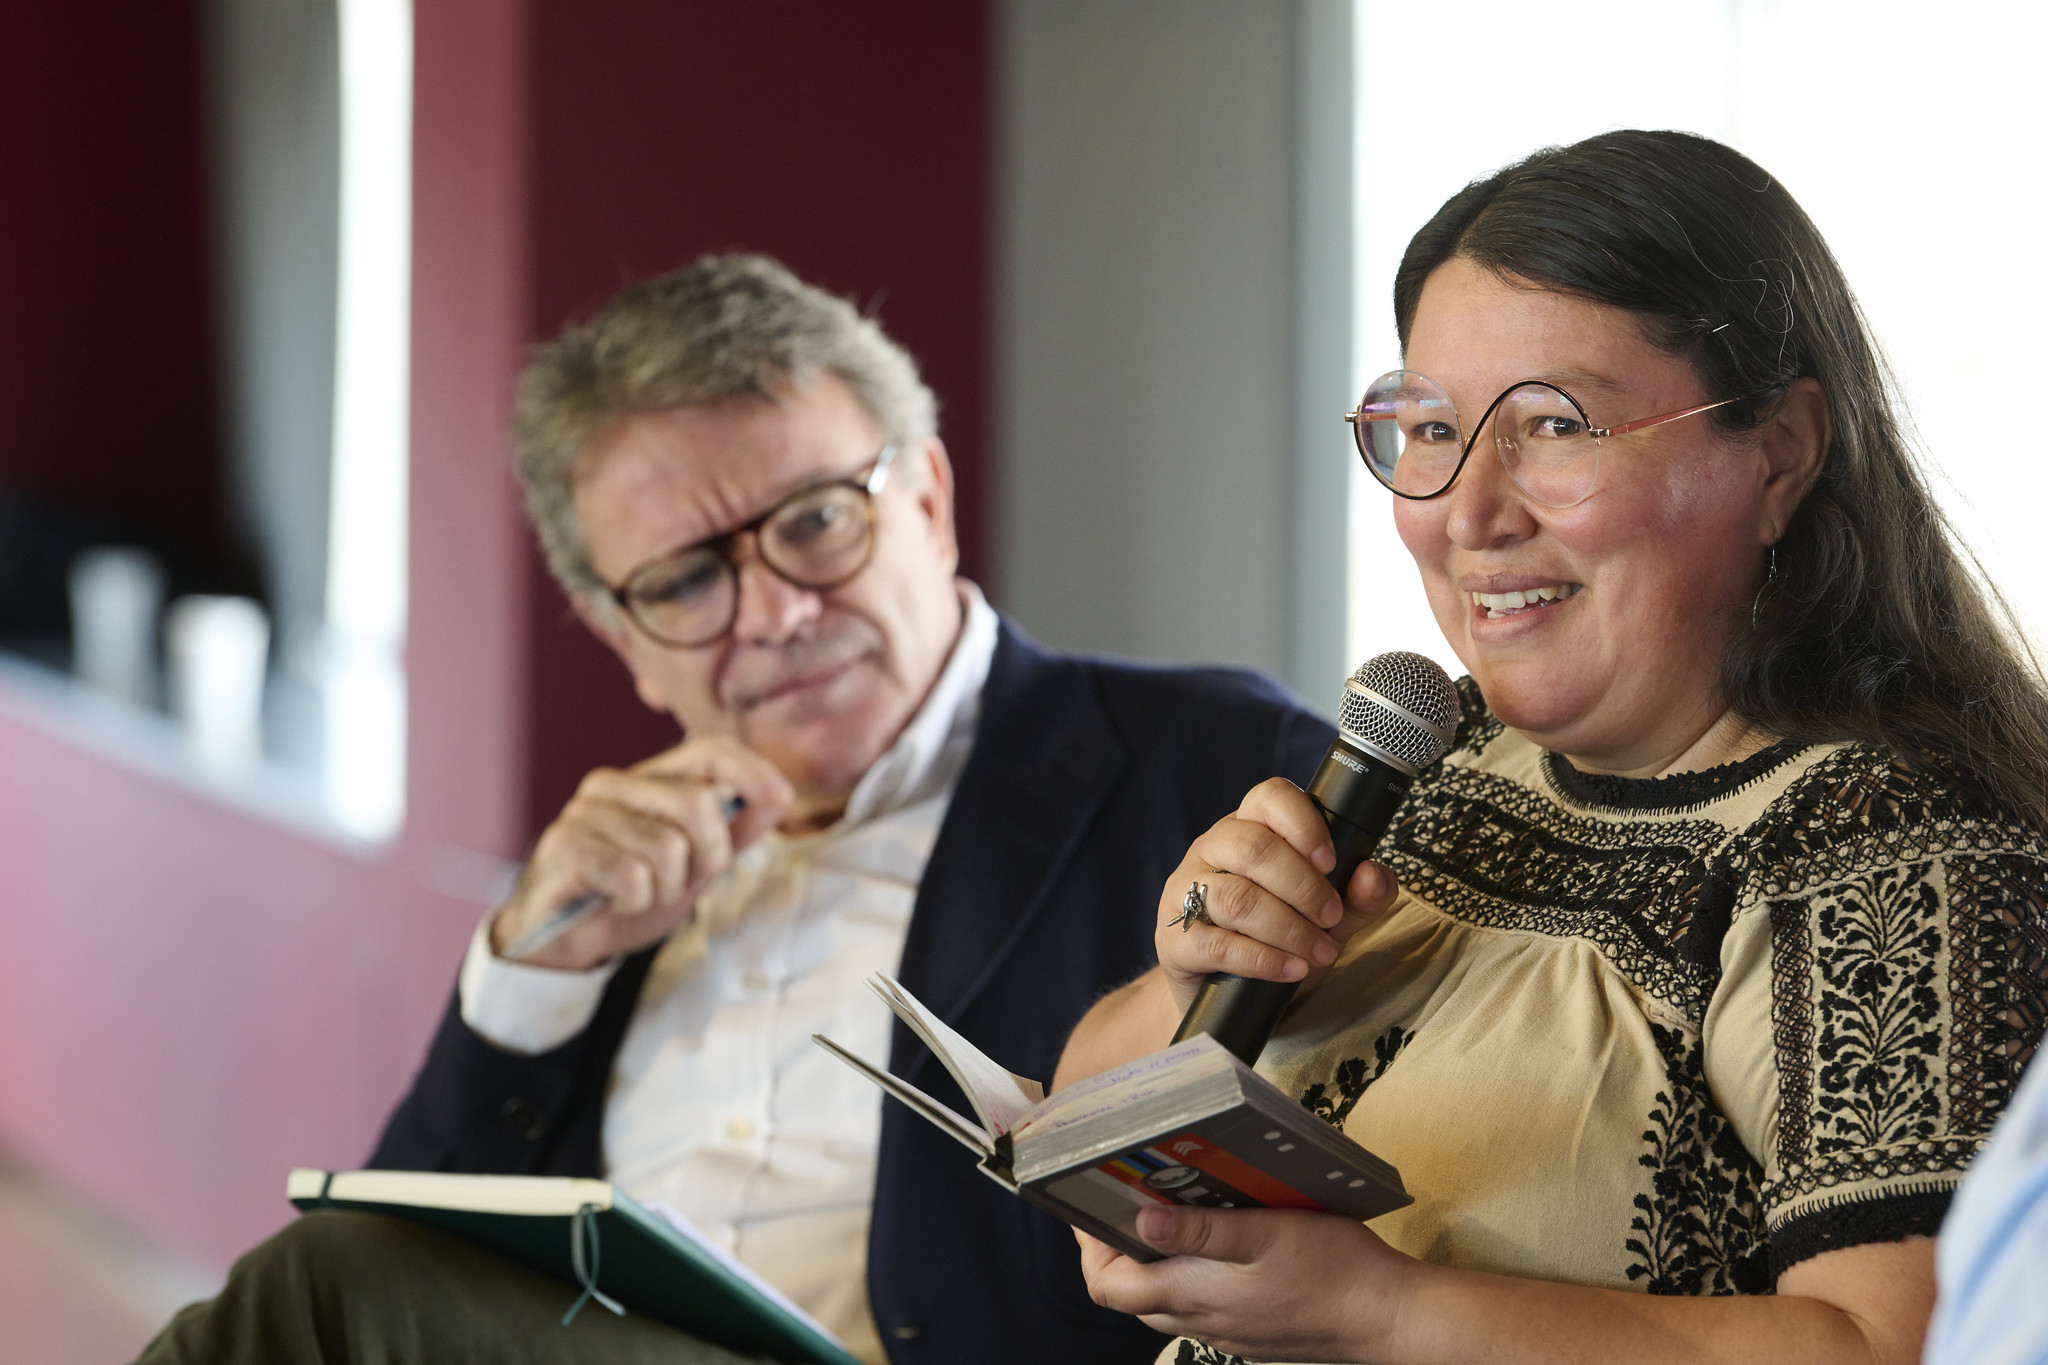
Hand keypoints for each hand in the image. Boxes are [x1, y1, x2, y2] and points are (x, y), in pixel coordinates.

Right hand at [488, 736, 793, 970]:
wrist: (565, 941)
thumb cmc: (630, 895)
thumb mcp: (694, 865)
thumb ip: (734, 831)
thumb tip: (779, 795)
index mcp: (649, 779)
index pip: (708, 750)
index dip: (750, 770)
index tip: (781, 797)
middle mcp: (614, 784)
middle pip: (698, 804)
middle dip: (707, 858)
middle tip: (680, 883)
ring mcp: (585, 811)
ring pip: (667, 848)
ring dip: (666, 889)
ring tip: (640, 895)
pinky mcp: (565, 845)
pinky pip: (633, 876)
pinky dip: (636, 902)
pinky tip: (615, 902)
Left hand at [1081, 1206, 1416, 1361]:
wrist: (1385, 1319)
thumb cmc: (1331, 1269)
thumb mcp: (1264, 1232)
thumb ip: (1200, 1228)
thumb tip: (1140, 1218)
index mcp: (1193, 1295)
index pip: (1108, 1288)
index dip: (1089, 1251)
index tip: (1090, 1209)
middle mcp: (1201, 1321)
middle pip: (1130, 1296)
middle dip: (1114, 1253)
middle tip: (1122, 1202)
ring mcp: (1226, 1332)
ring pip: (1165, 1303)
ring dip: (1152, 1264)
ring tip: (1165, 1214)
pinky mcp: (1250, 1332)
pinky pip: (1200, 1309)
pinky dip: (1188, 1278)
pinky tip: (1215, 1246)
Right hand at [1157, 777, 1399, 1013]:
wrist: (1228, 1001)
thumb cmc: (1278, 941)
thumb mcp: (1328, 919)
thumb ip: (1358, 897)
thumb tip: (1372, 875)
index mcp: (1248, 828)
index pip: (1268, 797)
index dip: (1302, 823)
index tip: (1331, 862)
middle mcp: (1211, 851)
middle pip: (1252, 847)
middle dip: (1304, 886)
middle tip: (1332, 918)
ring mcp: (1185, 893)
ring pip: (1235, 897)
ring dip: (1288, 928)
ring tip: (1319, 953)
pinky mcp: (1175, 940)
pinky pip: (1217, 944)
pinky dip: (1263, 959)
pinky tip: (1291, 971)